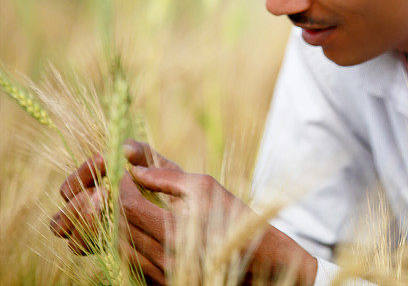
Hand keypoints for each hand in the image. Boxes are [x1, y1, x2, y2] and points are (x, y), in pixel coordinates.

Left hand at [50, 140, 317, 284]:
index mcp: (174, 231)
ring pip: (122, 246)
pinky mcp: (162, 281)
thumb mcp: (204, 187)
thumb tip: (135, 168)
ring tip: (128, 205)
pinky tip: (137, 227)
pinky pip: (132, 261)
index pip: (130, 206)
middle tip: (121, 187)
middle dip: (116, 204)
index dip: (123, 187)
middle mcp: (164, 256)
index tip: (126, 174)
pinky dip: (129, 242)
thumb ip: (167, 177)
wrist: (256, 256)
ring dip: (118, 224)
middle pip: (120, 228)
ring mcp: (162, 272)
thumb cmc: (233, 215)